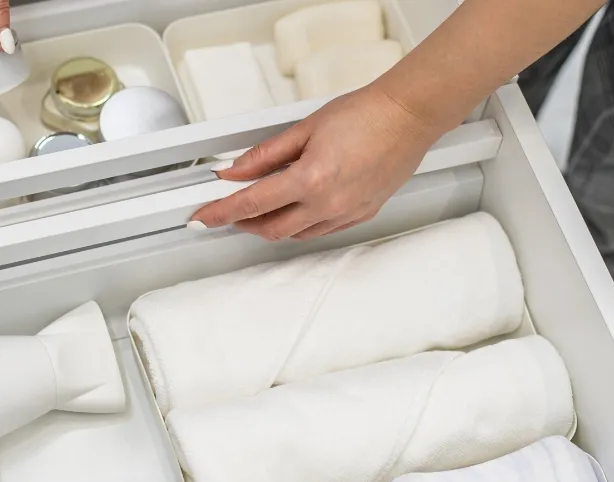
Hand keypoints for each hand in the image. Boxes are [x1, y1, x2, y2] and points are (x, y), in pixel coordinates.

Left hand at [190, 85, 440, 240]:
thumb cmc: (365, 114)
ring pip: (295, 234)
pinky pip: (320, 231)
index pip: (252, 204)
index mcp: (310, 179)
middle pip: (271, 229)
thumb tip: (236, 170)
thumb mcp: (305, 128)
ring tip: (261, 210)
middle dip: (244, 223)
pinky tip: (295, 211)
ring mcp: (345, 214)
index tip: (204, 217)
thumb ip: (265, 154)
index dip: (221, 213)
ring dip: (272, 226)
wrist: (408, 117)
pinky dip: (299, 225)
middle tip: (230, 212)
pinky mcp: (360, 215)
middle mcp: (328, 204)